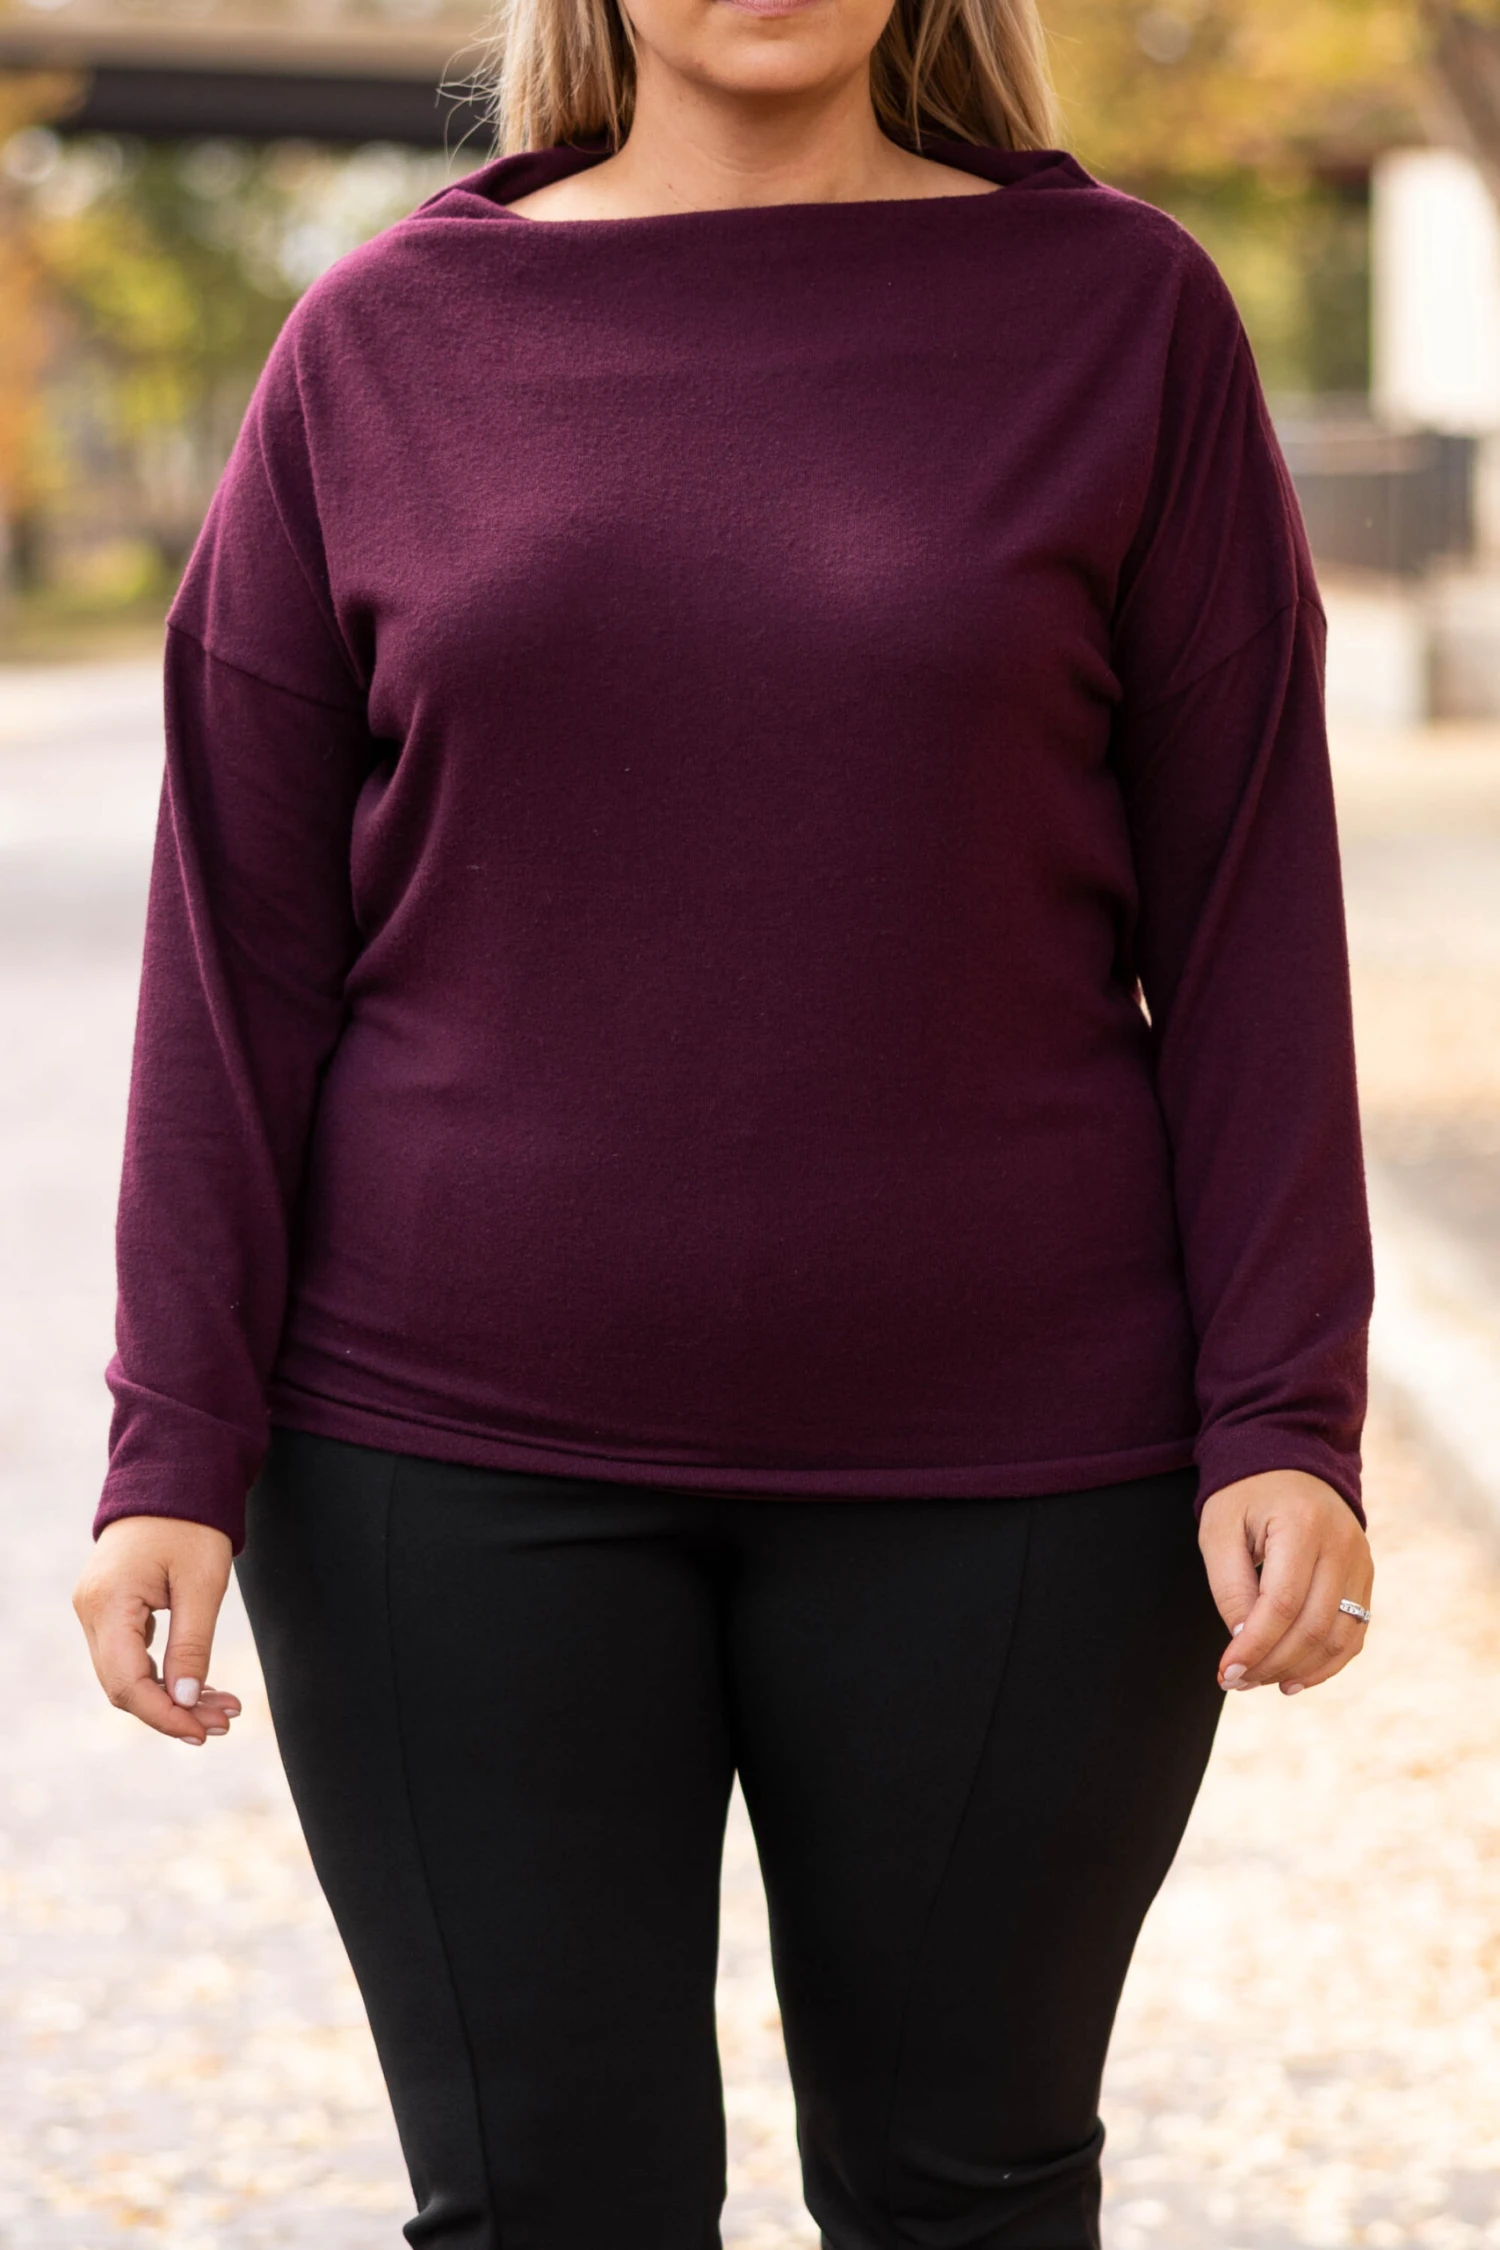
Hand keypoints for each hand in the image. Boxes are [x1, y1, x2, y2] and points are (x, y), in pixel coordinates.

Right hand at [74, 1515, 239, 1745]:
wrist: (172, 1475)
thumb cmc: (192, 1523)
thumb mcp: (203, 1584)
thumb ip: (192, 1645)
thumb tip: (185, 1702)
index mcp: (108, 1603)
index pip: (127, 1683)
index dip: (164, 1715)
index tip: (204, 1732)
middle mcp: (90, 1610)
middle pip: (123, 1686)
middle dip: (172, 1711)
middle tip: (224, 1722)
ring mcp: (95, 1609)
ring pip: (126, 1674)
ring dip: (171, 1696)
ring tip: (223, 1707)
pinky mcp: (109, 1608)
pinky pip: (129, 1655)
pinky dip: (163, 1674)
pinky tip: (200, 1685)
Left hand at [1198, 1470, 1372, 1697]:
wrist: (1286, 1459)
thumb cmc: (1244, 1495)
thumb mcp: (1219, 1530)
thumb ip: (1230, 1587)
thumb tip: (1244, 1643)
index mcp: (1302, 1525)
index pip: (1281, 1604)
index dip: (1255, 1646)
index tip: (1226, 1671)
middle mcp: (1342, 1545)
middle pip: (1313, 1626)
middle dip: (1272, 1663)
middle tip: (1236, 1681)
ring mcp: (1361, 1561)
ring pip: (1338, 1637)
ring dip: (1299, 1669)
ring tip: (1260, 1681)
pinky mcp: (1365, 1575)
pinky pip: (1354, 1632)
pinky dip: (1327, 1663)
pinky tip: (1294, 1679)